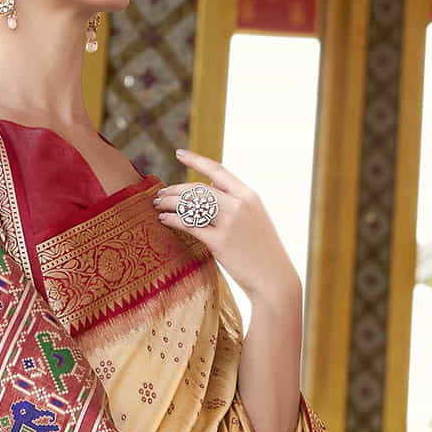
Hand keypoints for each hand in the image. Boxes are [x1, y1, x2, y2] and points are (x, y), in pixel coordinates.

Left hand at [154, 150, 299, 305]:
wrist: (274, 278)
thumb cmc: (262, 251)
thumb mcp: (254, 219)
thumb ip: (234, 202)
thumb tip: (209, 190)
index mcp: (248, 195)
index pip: (217, 170)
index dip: (196, 160)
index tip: (179, 153)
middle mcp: (239, 204)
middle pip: (198, 189)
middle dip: (175, 190)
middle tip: (160, 194)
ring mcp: (230, 222)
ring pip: (191, 204)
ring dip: (169, 203)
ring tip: (157, 206)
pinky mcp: (220, 241)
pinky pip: (189, 225)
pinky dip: (172, 220)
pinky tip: (163, 220)